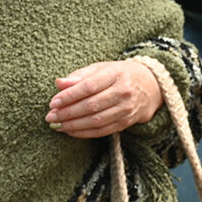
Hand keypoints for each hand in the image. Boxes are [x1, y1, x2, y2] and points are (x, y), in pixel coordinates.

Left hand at [46, 59, 163, 138]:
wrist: (151, 86)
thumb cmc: (120, 74)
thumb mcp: (102, 68)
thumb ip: (80, 76)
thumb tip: (59, 83)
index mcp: (116, 74)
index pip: (88, 87)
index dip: (69, 96)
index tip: (53, 103)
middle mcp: (123, 91)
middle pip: (91, 105)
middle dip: (68, 113)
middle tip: (51, 117)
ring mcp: (127, 108)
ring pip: (96, 120)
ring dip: (74, 125)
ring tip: (57, 125)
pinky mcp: (127, 122)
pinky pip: (102, 130)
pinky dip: (84, 133)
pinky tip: (71, 131)